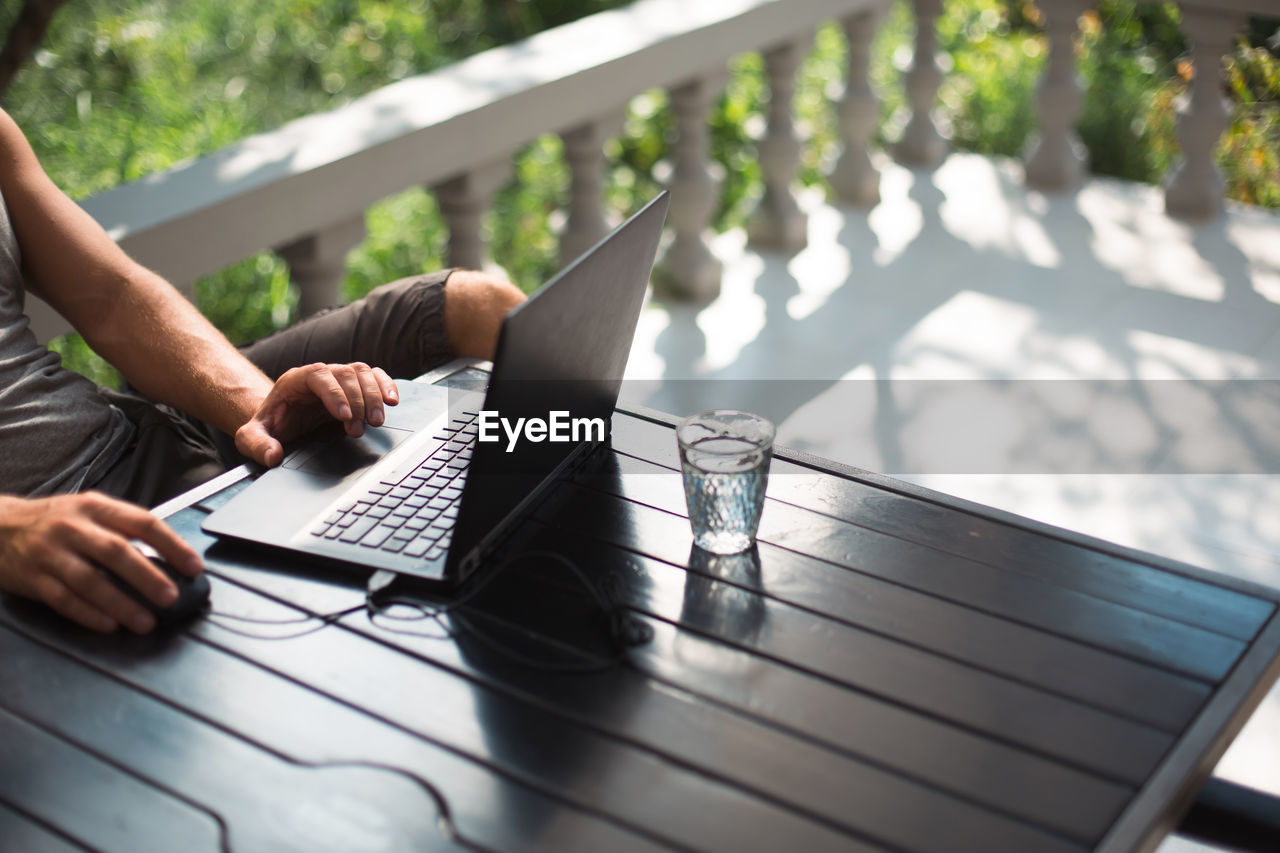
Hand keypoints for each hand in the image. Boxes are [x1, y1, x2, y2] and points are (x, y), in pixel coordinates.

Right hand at [0, 492, 203, 632]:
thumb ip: (123, 530)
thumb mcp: (90, 512)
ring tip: (145, 622)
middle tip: (171, 598)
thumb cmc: (56, 522)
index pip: (143, 522)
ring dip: (121, 604)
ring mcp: (51, 553)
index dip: (172, 545)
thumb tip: (168, 559)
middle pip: (116, 552)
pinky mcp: (32, 578)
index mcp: (96, 507)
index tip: (194, 567)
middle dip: (147, 577)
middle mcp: (74, 527)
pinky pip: (63, 599)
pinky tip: (109, 626)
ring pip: (90, 580)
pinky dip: (88, 614)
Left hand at [235, 362, 399, 467]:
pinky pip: (374, 376)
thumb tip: (272, 456)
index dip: (334, 393)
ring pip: (363, 372)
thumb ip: (256, 445)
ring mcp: (339, 378)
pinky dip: (386, 386)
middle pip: (345, 373)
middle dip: (357, 401)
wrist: (280, 421)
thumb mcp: (252, 437)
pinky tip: (392, 402)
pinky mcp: (354, 386)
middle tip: (360, 428)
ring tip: (376, 421)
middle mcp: (319, 374)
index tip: (344, 416)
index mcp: (295, 380)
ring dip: (374, 395)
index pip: (318, 375)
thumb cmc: (270, 427)